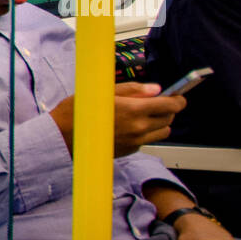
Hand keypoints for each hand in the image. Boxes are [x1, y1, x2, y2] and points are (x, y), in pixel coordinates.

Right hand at [48, 83, 185, 156]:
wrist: (62, 137)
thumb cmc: (78, 112)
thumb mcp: (105, 92)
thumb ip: (134, 89)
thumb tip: (156, 89)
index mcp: (135, 110)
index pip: (171, 105)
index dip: (178, 99)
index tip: (178, 96)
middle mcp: (138, 128)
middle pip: (169, 119)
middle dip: (167, 110)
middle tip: (155, 103)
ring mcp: (135, 141)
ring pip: (162, 133)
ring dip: (159, 123)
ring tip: (143, 116)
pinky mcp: (129, 151)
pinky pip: (147, 141)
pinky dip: (145, 133)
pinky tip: (129, 127)